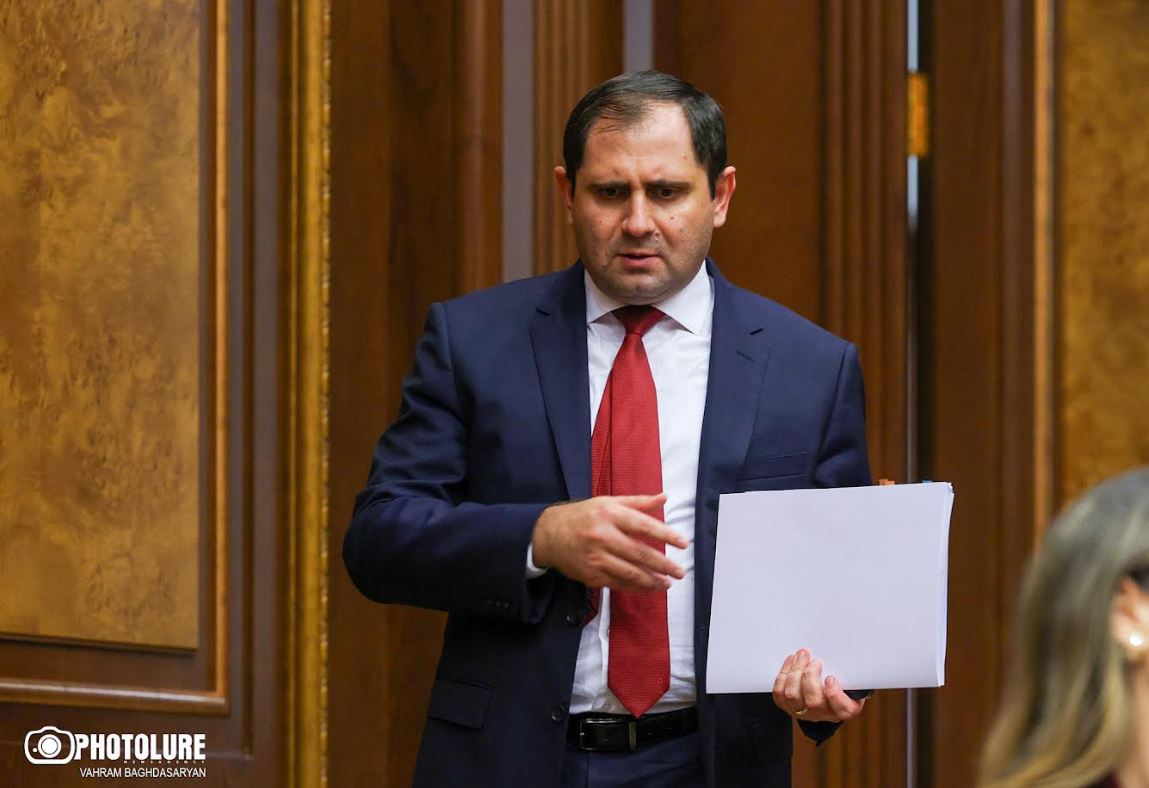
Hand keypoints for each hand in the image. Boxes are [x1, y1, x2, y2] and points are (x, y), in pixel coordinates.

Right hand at [531, 493, 687, 590]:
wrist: (548, 534)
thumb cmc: (582, 515)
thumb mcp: (608, 502)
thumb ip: (638, 502)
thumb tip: (664, 497)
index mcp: (609, 514)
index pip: (644, 525)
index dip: (666, 535)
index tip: (683, 543)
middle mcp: (603, 536)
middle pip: (639, 553)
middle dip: (663, 564)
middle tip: (680, 571)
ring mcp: (596, 558)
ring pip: (630, 573)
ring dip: (652, 580)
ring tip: (668, 583)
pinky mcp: (590, 575)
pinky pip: (617, 583)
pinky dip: (635, 587)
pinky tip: (648, 587)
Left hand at [771, 649, 866, 722]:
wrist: (825, 697)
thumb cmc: (841, 685)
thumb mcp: (852, 681)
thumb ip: (850, 673)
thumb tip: (846, 656)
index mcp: (845, 709)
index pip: (842, 708)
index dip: (834, 694)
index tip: (831, 678)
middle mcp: (823, 714)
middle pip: (813, 701)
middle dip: (810, 676)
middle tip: (815, 660)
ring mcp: (803, 712)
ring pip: (793, 696)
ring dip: (795, 672)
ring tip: (801, 655)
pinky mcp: (787, 706)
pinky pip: (779, 693)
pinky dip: (783, 674)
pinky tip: (791, 662)